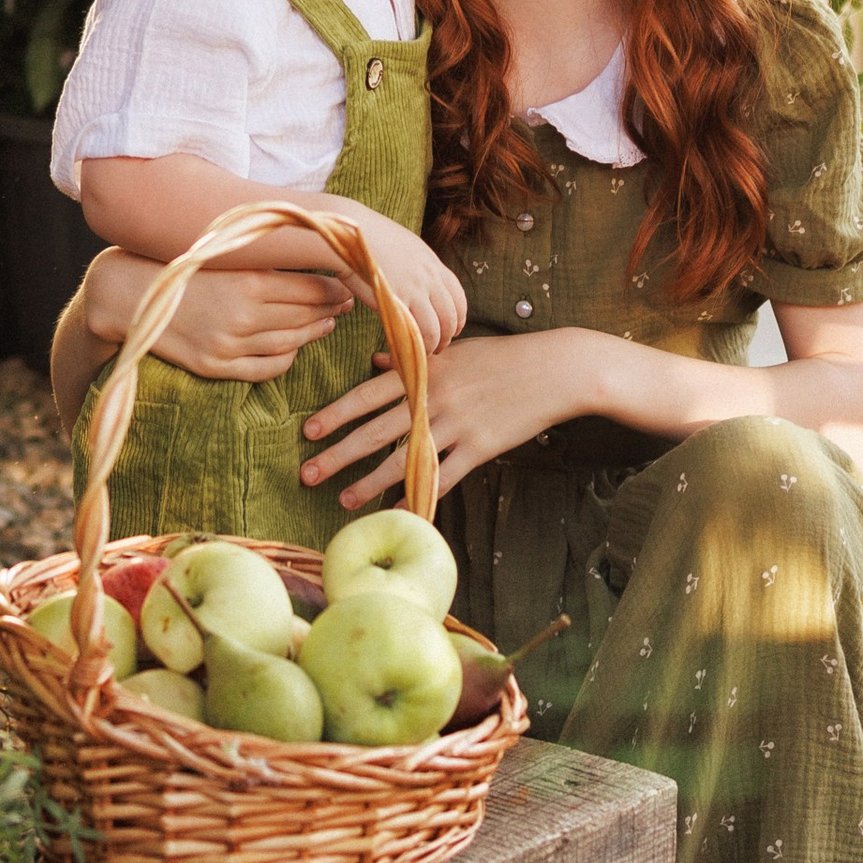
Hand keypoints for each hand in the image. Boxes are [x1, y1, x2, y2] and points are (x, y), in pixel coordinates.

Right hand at [87, 246, 353, 383]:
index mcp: (248, 284)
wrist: (129, 296)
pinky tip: (294, 348)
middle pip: (304, 318)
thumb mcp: (224, 257)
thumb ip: (263, 264)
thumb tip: (310, 263)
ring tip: (326, 323)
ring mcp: (229, 346)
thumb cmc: (181, 267)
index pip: (309, 290)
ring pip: (290, 344)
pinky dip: (286, 359)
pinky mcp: (216, 367)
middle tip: (347, 303)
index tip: (348, 285)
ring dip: (313, 334)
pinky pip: (266, 369)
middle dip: (330, 310)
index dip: (334, 289)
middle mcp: (242, 317)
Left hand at [299, 328, 599, 511]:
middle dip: (339, 453)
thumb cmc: (503, 357)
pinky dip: (420, 496)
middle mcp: (434, 397)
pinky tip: (400, 511)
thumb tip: (374, 361)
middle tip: (306, 473)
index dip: (337, 413)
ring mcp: (458, 423)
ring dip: (370, 482)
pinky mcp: (481, 447)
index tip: (309, 430)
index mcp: (425, 370)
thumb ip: (413, 359)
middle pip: (376, 430)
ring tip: (343, 500)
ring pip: (404, 458)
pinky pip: (444, 478)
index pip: (369, 394)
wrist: (555, 369)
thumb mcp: (454, 350)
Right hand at [335, 201, 469, 354]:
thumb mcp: (401, 245)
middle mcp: (429, 276)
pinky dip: (413, 350)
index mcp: (431, 262)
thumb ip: (412, 263)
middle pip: (452, 315)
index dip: (458, 316)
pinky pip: (416, 335)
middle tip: (436, 347)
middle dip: (447, 336)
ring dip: (431, 347)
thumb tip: (411, 276)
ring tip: (419, 354)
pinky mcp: (398, 303)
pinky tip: (402, 353)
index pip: (458, 295)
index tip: (450, 328)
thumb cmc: (366, 238)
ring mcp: (415, 290)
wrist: (348, 234)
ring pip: (436, 330)